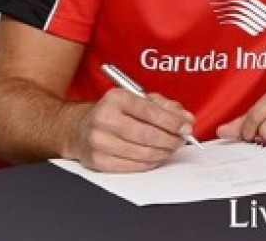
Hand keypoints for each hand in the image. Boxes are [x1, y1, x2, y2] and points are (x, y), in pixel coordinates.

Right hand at [73, 88, 193, 172]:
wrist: (79, 127)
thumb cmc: (114, 112)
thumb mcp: (137, 99)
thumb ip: (165, 106)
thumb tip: (186, 119)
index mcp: (116, 98)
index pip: (151, 112)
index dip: (173, 122)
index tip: (186, 127)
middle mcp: (104, 119)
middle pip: (148, 135)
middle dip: (171, 140)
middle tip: (181, 140)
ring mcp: (98, 141)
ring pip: (142, 153)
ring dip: (163, 153)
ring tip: (170, 148)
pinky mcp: (97, 161)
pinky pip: (132, 166)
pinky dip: (150, 163)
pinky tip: (156, 156)